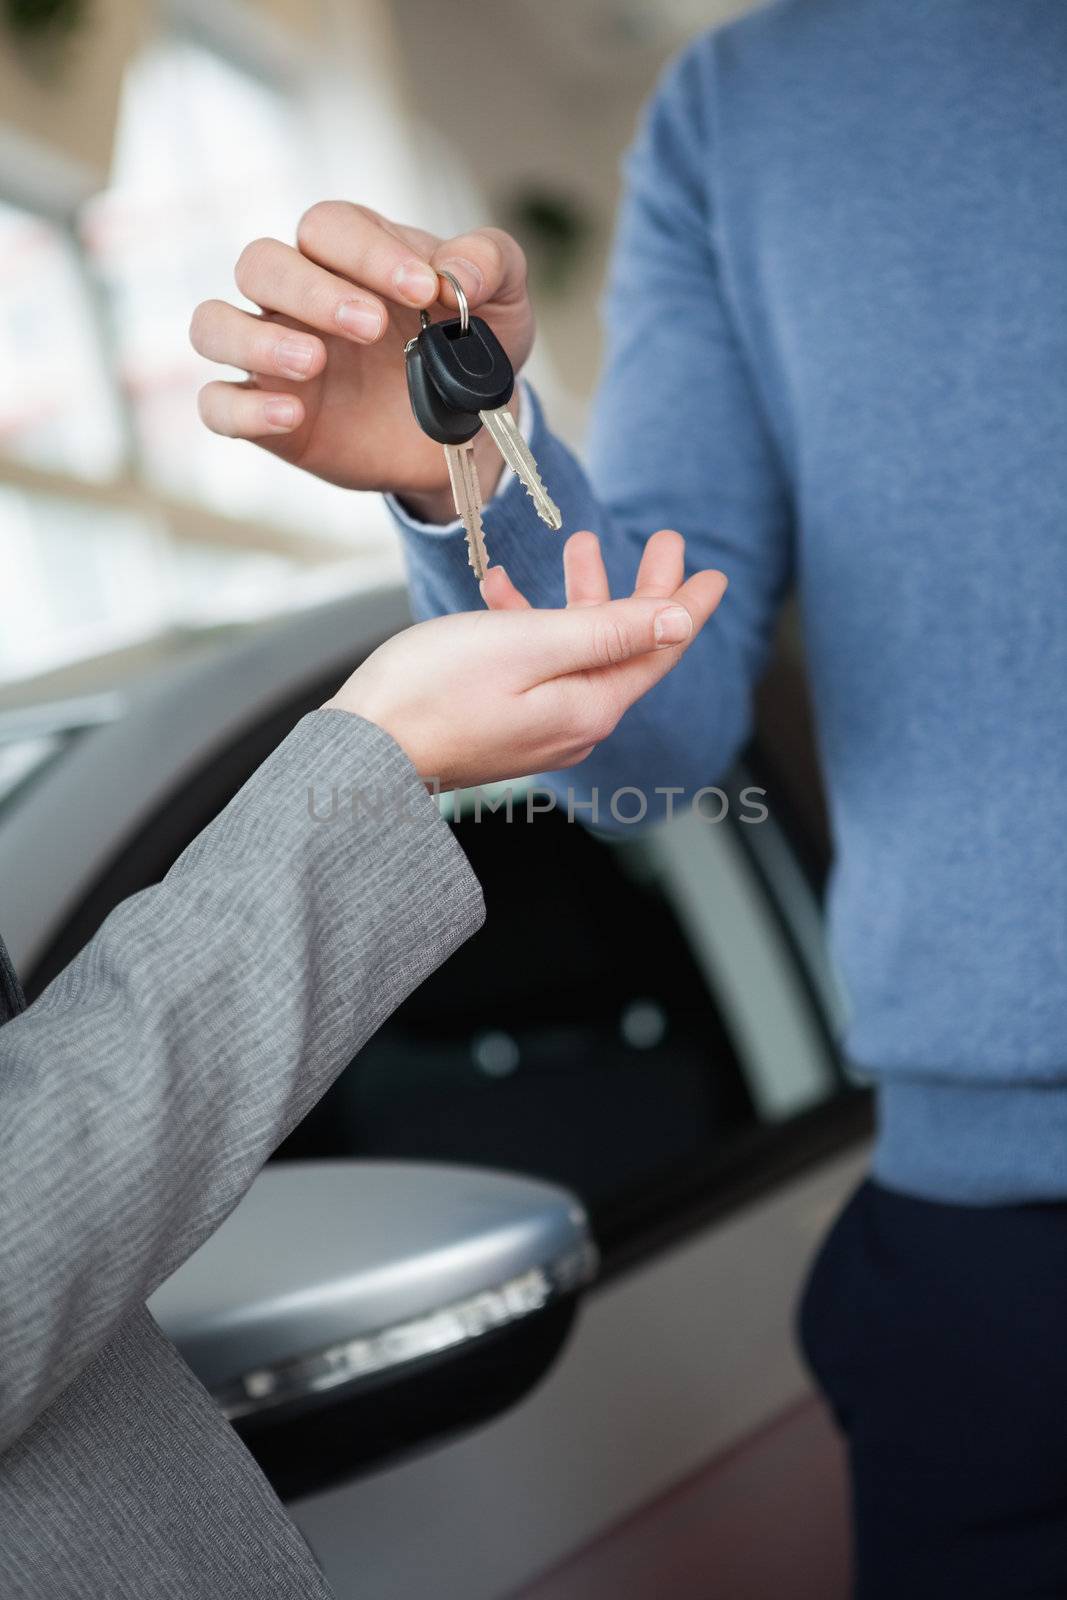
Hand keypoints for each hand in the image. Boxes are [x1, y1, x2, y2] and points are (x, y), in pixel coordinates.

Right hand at [189, 203, 532, 519]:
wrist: (472, 430)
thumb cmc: (471, 348)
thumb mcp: (503, 299)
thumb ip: (490, 262)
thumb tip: (456, 269)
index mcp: (349, 254)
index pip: (329, 227)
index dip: (368, 252)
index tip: (425, 289)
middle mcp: (298, 296)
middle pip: (261, 263)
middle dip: (312, 289)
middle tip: (372, 326)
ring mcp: (275, 355)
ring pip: (214, 324)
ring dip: (256, 337)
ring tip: (313, 360)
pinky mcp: (271, 417)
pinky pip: (217, 404)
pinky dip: (242, 408)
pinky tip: (291, 413)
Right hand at [327, 533, 725, 790]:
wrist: (361, 748)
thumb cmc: (432, 690)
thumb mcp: (530, 644)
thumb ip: (609, 632)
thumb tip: (678, 624)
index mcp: (590, 705)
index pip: (658, 649)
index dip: (687, 605)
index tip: (714, 572)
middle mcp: (574, 724)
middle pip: (625, 648)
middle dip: (643, 591)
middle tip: (665, 542)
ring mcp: (539, 728)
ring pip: (579, 651)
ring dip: (583, 598)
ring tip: (580, 546)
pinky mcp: (505, 724)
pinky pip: (536, 667)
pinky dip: (531, 625)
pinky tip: (504, 592)